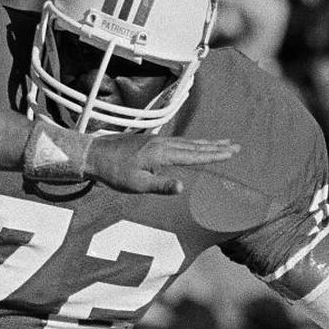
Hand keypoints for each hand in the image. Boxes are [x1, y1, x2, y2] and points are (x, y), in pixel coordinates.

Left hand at [86, 134, 239, 194]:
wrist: (93, 154)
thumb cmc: (113, 172)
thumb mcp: (136, 184)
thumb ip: (160, 185)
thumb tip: (182, 187)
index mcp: (161, 153)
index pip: (194, 155)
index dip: (214, 155)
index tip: (231, 153)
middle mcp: (161, 143)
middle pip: (194, 145)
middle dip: (216, 146)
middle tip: (235, 146)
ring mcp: (155, 141)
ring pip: (186, 142)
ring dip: (205, 143)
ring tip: (221, 143)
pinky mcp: (149, 142)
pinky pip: (177, 142)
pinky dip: (190, 143)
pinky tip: (192, 145)